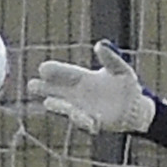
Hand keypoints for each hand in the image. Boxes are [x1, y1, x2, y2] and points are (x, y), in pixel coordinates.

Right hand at [27, 41, 159, 137]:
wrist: (134, 108)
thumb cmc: (126, 85)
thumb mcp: (120, 69)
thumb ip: (111, 57)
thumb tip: (100, 44)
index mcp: (83, 78)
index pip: (65, 73)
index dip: (55, 71)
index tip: (43, 68)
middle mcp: (78, 94)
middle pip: (57, 91)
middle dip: (44, 88)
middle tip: (32, 85)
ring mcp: (83, 109)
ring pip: (66, 107)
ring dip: (58, 105)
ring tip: (48, 102)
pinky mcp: (92, 122)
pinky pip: (84, 122)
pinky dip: (82, 120)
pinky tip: (81, 116)